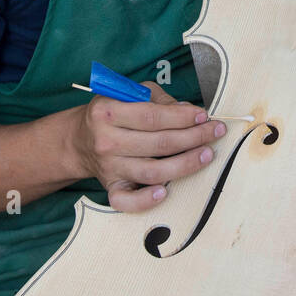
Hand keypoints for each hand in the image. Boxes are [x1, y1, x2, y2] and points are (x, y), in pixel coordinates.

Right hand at [67, 81, 224, 212]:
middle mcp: (106, 141)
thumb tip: (189, 111)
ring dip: (185, 165)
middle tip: (215, 132)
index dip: (183, 117)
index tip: (204, 116)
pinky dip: (145, 201)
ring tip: (207, 155)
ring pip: (152, 171)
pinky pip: (126, 201)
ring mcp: (109, 167)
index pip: (153, 116)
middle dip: (194, 137)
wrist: (80, 140)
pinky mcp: (110, 187)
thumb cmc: (113, 113)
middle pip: (158, 143)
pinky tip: (166, 192)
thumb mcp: (129, 94)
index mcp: (108, 112)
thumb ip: (159, 99)